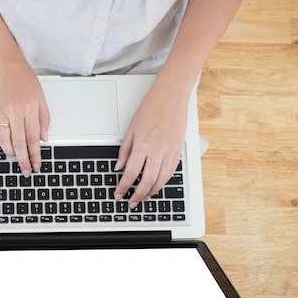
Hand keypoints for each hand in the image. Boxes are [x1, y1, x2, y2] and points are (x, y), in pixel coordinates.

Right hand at [0, 59, 49, 176]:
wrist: (4, 62)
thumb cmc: (23, 76)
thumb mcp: (40, 96)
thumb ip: (44, 118)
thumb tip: (44, 138)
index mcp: (29, 108)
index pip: (33, 138)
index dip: (35, 154)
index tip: (36, 165)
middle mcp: (15, 111)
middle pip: (19, 142)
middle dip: (23, 160)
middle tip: (25, 170)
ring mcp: (0, 111)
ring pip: (4, 139)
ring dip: (9, 152)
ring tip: (14, 156)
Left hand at [113, 80, 189, 207]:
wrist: (171, 96)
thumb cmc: (151, 108)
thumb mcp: (131, 128)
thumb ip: (125, 150)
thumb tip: (119, 167)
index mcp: (143, 144)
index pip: (131, 173)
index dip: (123, 186)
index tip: (118, 193)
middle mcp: (158, 150)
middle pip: (147, 180)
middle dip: (138, 195)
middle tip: (131, 202)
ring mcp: (170, 151)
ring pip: (162, 179)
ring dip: (152, 191)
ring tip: (144, 196)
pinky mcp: (178, 149)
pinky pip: (171, 171)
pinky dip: (164, 181)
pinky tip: (157, 185)